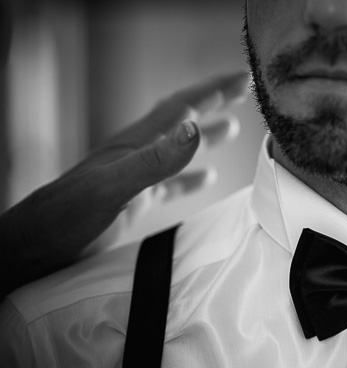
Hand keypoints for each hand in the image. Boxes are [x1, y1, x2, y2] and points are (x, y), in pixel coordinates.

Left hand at [0, 71, 249, 298]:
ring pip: (179, 150)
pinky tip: (206, 179)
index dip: (214, 90)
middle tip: (243, 91)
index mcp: (136, 145)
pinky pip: (171, 183)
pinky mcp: (133, 202)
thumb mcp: (115, 187)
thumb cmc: (68, 217)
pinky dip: (192, 177)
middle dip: (213, 102)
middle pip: (182, 120)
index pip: (182, 108)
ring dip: (205, 136)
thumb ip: (155, 160)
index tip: (244, 78)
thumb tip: (194, 128)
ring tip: (233, 129)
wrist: (36, 245)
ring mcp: (135, 178)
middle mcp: (137, 155)